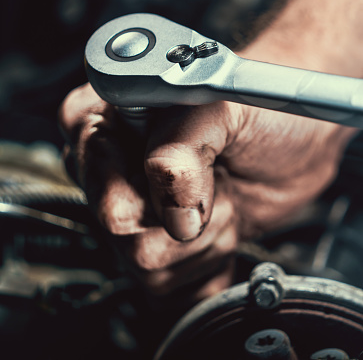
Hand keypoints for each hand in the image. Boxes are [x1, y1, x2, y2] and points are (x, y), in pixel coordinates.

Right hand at [58, 79, 352, 299]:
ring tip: (222, 195)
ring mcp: (136, 208)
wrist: (298, 138)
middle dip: (186, 214)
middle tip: (217, 179)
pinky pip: (171, 288)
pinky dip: (209, 263)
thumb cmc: (261, 108)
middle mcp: (112, 166)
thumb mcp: (221, 108)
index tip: (198, 171)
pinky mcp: (163, 243)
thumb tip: (170, 212)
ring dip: (204, 238)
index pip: (99, 181)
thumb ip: (180, 147)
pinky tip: (221, 223)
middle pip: (122, 232)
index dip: (152, 189)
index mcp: (106, 119)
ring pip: (148, 266)